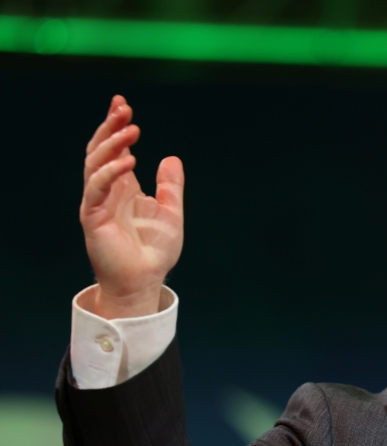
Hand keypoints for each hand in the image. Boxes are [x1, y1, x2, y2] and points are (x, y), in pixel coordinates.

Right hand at [79, 95, 184, 318]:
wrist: (145, 279)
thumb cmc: (155, 250)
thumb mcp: (171, 212)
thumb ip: (170, 186)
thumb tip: (172, 158)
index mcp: (123, 186)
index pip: (114, 149)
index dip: (116, 126)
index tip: (123, 104)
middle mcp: (107, 190)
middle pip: (101, 150)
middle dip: (110, 127)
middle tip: (123, 107)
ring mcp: (98, 202)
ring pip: (94, 164)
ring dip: (111, 144)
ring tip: (131, 130)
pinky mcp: (93, 216)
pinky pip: (96, 188)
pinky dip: (110, 172)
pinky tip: (128, 161)